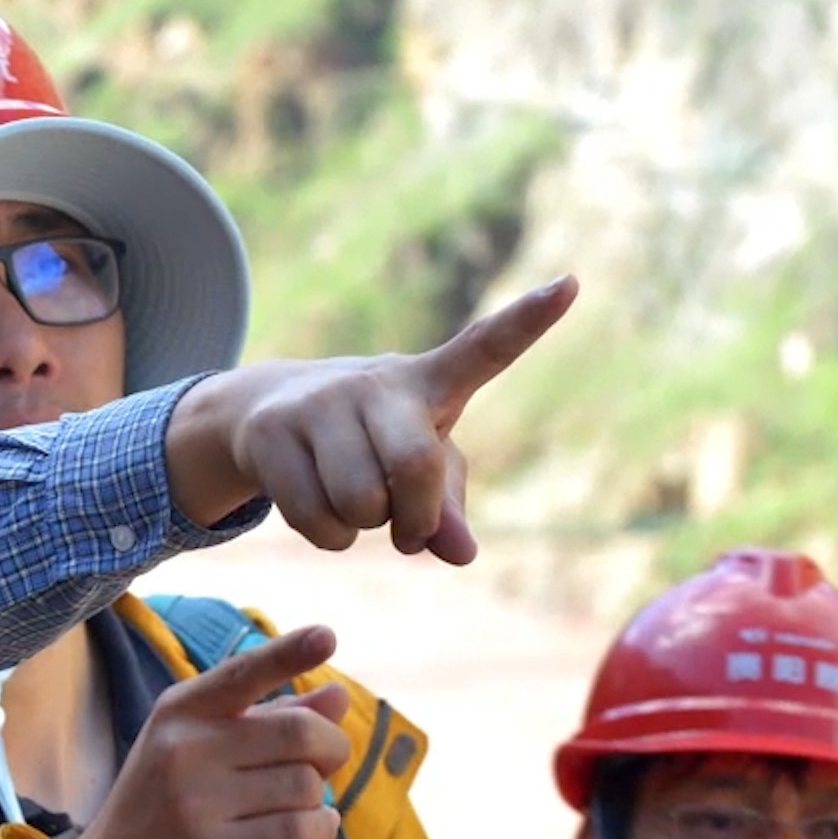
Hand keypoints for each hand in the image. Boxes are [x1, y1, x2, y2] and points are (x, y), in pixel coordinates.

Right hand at [49, 625, 354, 838]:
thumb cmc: (167, 801)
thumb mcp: (202, 747)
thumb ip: (270, 716)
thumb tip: (339, 696)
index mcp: (180, 711)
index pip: (244, 673)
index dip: (289, 653)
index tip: (327, 636)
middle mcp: (185, 749)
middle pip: (299, 732)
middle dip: (331, 746)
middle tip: (327, 762)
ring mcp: (197, 802)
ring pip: (306, 784)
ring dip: (316, 796)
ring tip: (293, 805)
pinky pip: (302, 828)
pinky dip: (321, 827)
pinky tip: (311, 828)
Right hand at [165, 275, 577, 556]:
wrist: (266, 416)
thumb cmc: (371, 445)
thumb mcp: (420, 470)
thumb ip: (450, 509)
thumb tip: (461, 554)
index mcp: (429, 383)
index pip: (484, 349)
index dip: (527, 320)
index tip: (571, 284)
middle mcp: (374, 383)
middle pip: (413, 467)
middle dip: (412, 518)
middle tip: (406, 530)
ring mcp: (318, 403)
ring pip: (357, 502)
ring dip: (363, 529)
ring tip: (355, 508)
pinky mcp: (270, 432)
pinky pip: (314, 518)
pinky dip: (329, 537)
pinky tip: (324, 514)